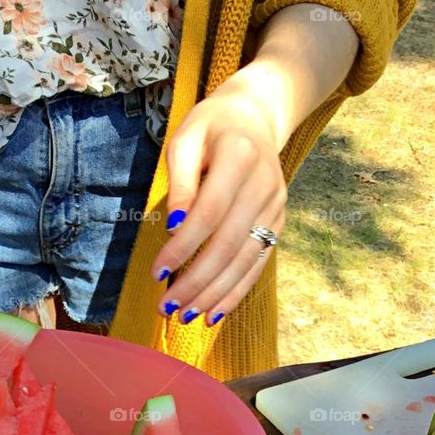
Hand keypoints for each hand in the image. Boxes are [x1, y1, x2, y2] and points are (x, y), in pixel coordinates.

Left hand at [152, 63, 289, 326]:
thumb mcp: (185, 139)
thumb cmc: (210, 129)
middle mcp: (265, 184)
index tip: (157, 271)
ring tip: (185, 316)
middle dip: (196, 281)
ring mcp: (275, 207)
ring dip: (214, 294)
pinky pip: (257, 265)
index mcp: (241, 155)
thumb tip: (174, 226)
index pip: (210, 212)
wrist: (255, 118)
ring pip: (245, 261)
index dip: (183, 246)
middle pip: (229, 244)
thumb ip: (181, 182)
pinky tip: (213, 314)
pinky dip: (235, 293)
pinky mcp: (277, 223)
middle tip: (166, 307)